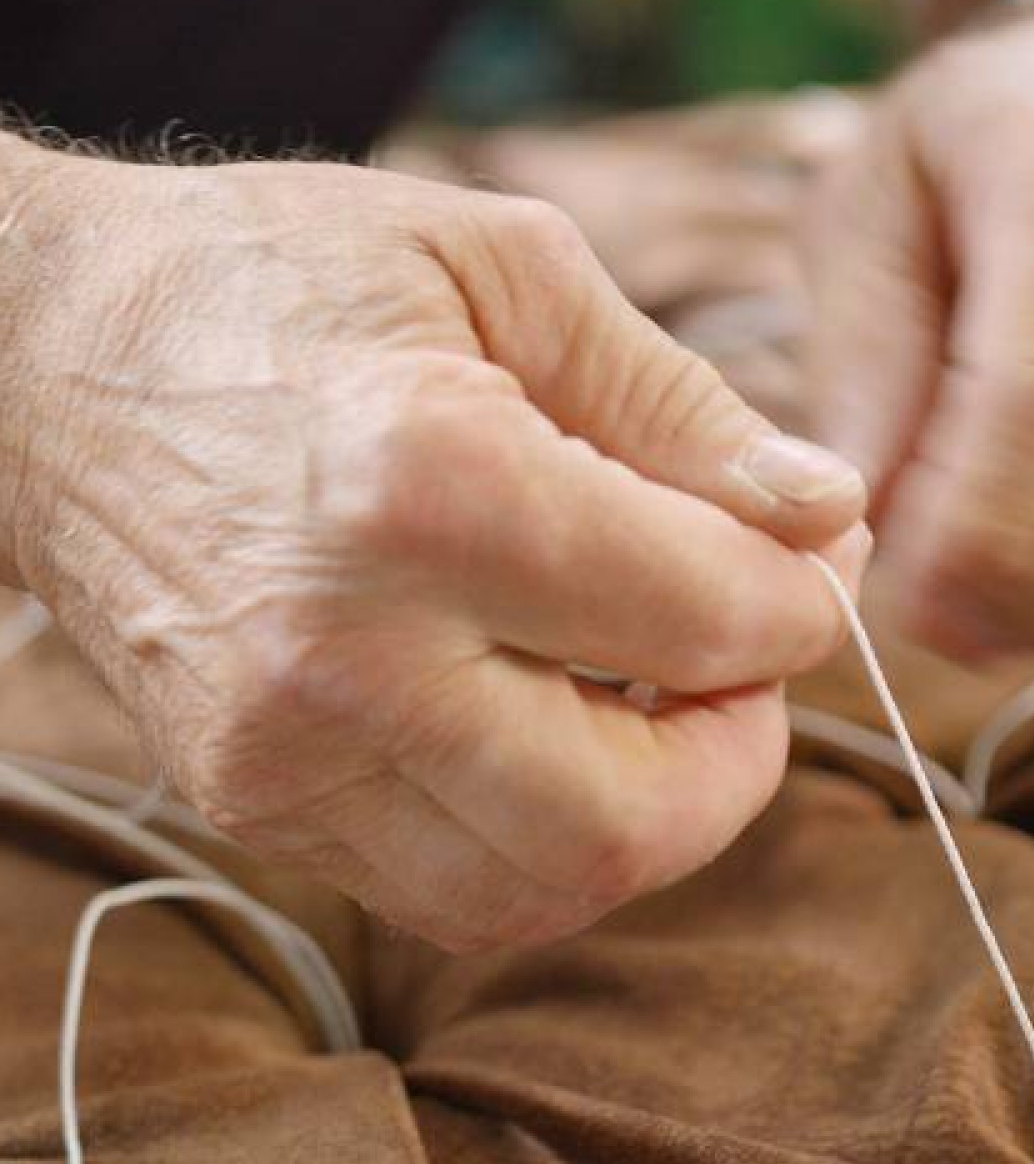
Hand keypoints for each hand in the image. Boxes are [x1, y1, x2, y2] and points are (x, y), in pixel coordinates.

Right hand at [0, 142, 867, 950]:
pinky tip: (563, 728)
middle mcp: (344, 653)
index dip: (802, 604)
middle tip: (747, 662)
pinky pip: (459, 892)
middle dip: (742, 752)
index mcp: (425, 485)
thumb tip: (826, 516)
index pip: (700, 618)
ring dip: (656, 811)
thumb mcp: (508, 272)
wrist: (43, 360)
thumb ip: (685, 409)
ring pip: (548, 889)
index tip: (813, 562)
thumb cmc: (282, 283)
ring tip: (658, 695)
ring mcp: (284, 757)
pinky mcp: (255, 804)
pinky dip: (556, 835)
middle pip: (633, 820)